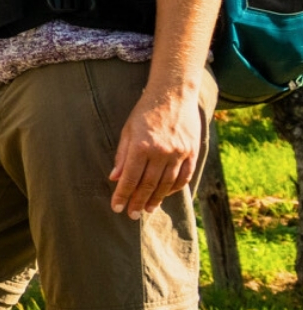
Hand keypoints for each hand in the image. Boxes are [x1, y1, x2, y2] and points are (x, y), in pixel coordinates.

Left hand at [110, 78, 204, 217]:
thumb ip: (122, 156)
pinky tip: (165, 195)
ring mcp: (180, 152)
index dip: (123, 195)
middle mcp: (162, 151)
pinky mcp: (193, 152)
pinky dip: (174, 189)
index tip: (116, 207)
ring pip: (167, 184)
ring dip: (156, 199)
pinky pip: (184, 176)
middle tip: (131, 215)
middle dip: (138, 202)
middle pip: (149, 185)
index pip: (130, 178)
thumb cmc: (145, 112)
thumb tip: (115, 179)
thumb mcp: (127, 131)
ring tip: (147, 209)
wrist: (174, 94)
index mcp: (142, 146)